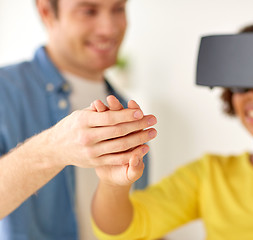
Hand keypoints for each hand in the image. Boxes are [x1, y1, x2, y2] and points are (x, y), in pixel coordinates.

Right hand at [42, 96, 156, 169]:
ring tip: (152, 133)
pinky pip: (117, 158)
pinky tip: (143, 148)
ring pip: (120, 146)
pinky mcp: (95, 162)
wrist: (56, 148)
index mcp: (83, 121)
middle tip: (153, 120)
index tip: (141, 112)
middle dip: (138, 125)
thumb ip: (97, 111)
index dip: (126, 115)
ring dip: (139, 139)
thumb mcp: (80, 114)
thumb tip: (114, 104)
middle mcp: (87, 137)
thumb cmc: (72, 126)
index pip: (109, 118)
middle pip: (118, 131)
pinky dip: (132, 154)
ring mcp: (91, 151)